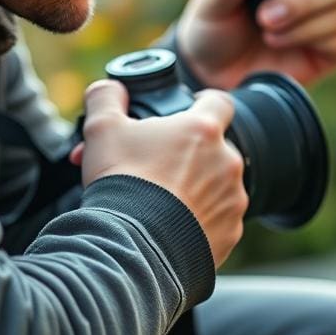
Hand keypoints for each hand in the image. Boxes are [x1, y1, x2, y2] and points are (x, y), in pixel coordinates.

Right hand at [69, 79, 247, 266]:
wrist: (132, 246)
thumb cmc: (121, 182)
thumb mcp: (102, 129)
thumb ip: (108, 98)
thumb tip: (109, 88)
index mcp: (204, 130)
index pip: (219, 101)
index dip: (203, 102)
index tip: (189, 110)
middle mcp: (228, 161)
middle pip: (214, 148)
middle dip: (188, 154)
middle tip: (155, 167)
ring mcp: (233, 198)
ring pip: (218, 184)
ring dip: (196, 188)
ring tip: (159, 200)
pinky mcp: (231, 232)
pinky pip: (219, 219)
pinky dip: (200, 221)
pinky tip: (171, 226)